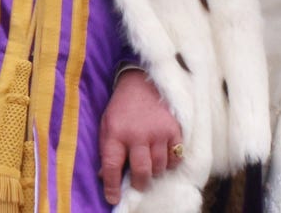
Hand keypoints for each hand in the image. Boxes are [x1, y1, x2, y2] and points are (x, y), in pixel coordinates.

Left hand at [98, 69, 182, 204]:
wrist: (141, 81)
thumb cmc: (122, 107)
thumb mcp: (106, 125)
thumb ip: (106, 150)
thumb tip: (105, 177)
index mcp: (115, 134)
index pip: (112, 167)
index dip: (112, 187)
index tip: (113, 199)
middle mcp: (137, 135)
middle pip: (141, 171)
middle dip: (139, 184)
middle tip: (138, 184)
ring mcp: (157, 132)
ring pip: (159, 167)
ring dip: (155, 172)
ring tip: (151, 166)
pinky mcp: (173, 128)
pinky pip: (175, 156)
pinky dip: (170, 162)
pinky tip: (164, 157)